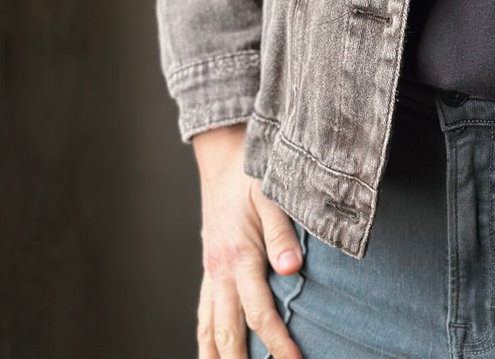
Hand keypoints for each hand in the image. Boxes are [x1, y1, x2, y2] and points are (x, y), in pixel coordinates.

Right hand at [192, 121, 304, 358]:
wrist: (223, 157)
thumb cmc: (251, 173)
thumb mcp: (271, 194)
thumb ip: (282, 233)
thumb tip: (291, 270)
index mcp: (239, 257)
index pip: (260, 314)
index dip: (278, 345)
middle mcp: (220, 271)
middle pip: (229, 333)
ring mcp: (211, 272)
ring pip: (209, 329)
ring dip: (218, 357)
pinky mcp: (209, 268)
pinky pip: (203, 312)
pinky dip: (205, 339)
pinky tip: (212, 352)